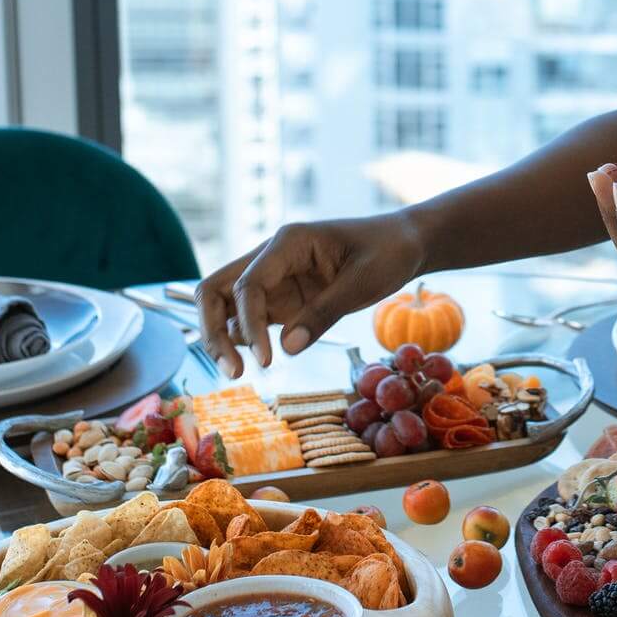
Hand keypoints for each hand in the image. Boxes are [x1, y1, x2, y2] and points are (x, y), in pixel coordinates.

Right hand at [196, 212, 424, 376]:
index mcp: (288, 242)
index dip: (250, 324)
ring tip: (239, 373)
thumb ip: (324, 313)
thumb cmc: (388, 252)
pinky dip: (244, 340)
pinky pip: (248, 319)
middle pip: (214, 289)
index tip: (267, 360)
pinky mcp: (282, 298)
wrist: (404, 244)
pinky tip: (259, 361)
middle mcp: (270, 258)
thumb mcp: (363, 281)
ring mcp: (273, 279)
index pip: (248, 285)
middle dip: (212, 330)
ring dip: (222, 337)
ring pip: (224, 305)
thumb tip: (286, 349)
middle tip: (233, 371)